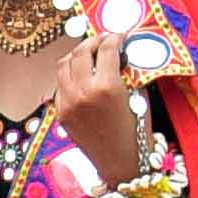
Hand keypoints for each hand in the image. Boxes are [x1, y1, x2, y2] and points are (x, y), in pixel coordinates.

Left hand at [47, 37, 151, 186]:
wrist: (121, 162)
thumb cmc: (136, 130)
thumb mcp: (137, 96)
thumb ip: (126, 72)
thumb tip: (119, 52)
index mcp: (106, 86)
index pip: (106, 49)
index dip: (114, 37)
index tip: (119, 35)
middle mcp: (82, 92)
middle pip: (80, 52)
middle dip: (93, 42)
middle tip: (103, 40)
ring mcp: (67, 103)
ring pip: (63, 65)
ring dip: (76, 55)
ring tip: (89, 55)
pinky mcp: (60, 113)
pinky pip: (59, 85)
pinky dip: (69, 76)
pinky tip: (81, 77)